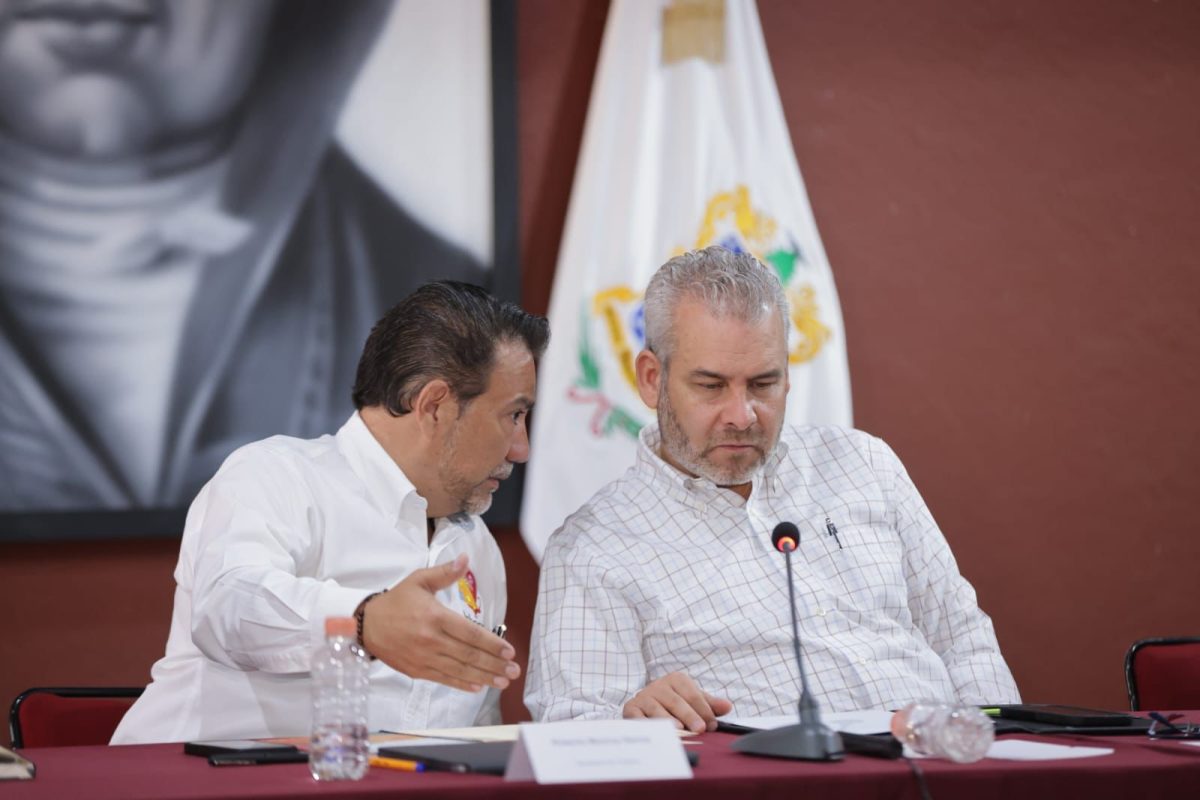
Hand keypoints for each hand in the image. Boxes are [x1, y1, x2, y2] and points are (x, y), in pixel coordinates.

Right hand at [361, 554, 519, 692]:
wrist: (366, 625)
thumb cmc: (396, 601)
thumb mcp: (419, 581)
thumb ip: (445, 572)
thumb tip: (466, 558)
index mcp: (435, 617)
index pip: (470, 633)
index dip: (492, 644)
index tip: (510, 651)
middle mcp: (431, 640)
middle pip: (469, 655)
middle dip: (495, 664)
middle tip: (514, 671)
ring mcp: (424, 658)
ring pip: (460, 670)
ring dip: (484, 677)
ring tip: (503, 681)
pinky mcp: (417, 671)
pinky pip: (444, 679)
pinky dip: (462, 684)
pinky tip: (479, 686)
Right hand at [622, 672, 732, 732]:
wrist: (645, 704)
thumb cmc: (674, 703)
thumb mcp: (692, 701)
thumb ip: (709, 704)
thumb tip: (728, 706)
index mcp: (676, 679)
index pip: (692, 694)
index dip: (704, 709)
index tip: (712, 725)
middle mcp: (659, 686)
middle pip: (676, 701)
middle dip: (689, 715)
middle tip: (700, 728)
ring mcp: (644, 696)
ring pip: (657, 708)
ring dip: (667, 719)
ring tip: (678, 729)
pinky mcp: (631, 708)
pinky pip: (638, 717)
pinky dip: (646, 725)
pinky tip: (655, 733)